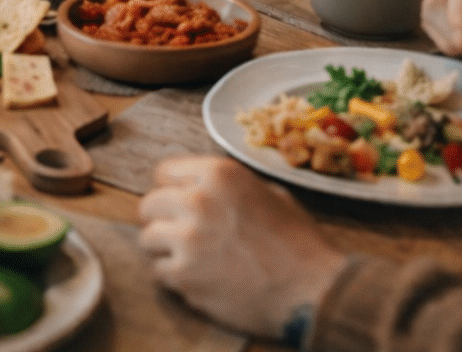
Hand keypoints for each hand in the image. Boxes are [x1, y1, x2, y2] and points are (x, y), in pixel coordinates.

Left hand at [138, 157, 346, 338]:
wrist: (314, 290)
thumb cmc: (299, 243)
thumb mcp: (271, 195)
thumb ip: (231, 187)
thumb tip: (203, 186)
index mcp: (219, 175)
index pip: (164, 171)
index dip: (172, 189)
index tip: (179, 204)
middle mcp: (198, 201)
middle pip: (149, 203)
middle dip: (163, 219)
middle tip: (180, 235)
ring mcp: (188, 239)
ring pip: (147, 237)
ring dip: (165, 249)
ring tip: (190, 259)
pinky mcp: (184, 275)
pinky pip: (157, 271)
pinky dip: (173, 277)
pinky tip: (197, 278)